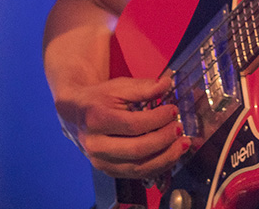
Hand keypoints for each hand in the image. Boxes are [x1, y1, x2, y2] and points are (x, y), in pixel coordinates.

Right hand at [55, 73, 186, 178]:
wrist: (76, 113)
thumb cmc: (100, 98)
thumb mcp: (119, 87)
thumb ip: (143, 87)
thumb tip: (166, 84)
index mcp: (97, 120)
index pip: (133, 125)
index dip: (157, 119)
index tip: (173, 110)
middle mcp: (96, 145)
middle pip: (136, 150)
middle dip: (164, 140)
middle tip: (179, 128)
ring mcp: (101, 162)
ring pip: (138, 167)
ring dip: (165, 158)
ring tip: (182, 145)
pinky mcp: (109, 171)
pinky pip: (137, 174)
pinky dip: (158, 167)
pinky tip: (171, 155)